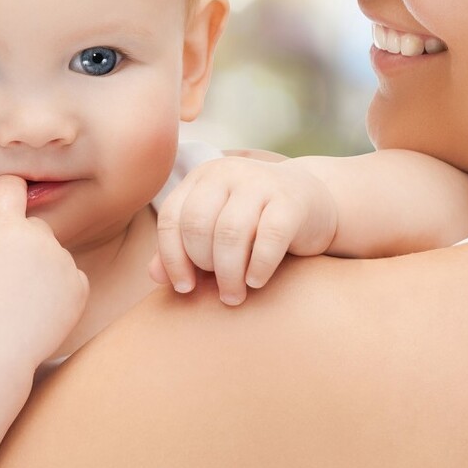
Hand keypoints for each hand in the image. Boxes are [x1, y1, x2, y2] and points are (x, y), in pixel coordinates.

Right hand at [0, 175, 89, 370]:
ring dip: (38, 263)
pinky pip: (70, 277)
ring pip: (51, 252)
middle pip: (31, 225)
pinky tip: (34, 306)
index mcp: (4, 224)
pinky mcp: (78, 289)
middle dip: (16, 239)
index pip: (11, 186)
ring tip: (14, 295)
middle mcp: (40, 237)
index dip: (2, 194)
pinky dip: (58, 287)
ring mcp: (63, 263)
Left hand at [150, 156, 336, 305]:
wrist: (313, 203)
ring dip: (229, 274)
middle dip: (203, 265)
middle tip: (218, 287)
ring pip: (230, 234)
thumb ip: (183, 248)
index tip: (184, 288)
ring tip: (233, 295)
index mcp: (201, 177)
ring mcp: (260, 183)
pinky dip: (258, 267)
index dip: (172, 258)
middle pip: (198, 226)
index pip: (171, 217)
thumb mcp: (215, 229)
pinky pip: (267, 238)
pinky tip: (256, 282)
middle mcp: (227, 173)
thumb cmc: (254, 223)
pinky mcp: (291, 201)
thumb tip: (154, 276)